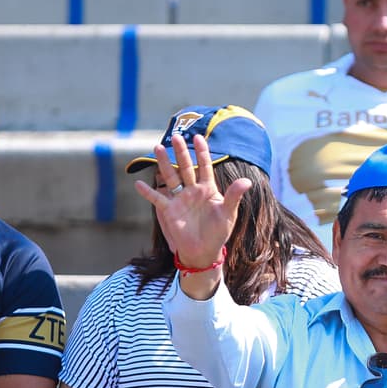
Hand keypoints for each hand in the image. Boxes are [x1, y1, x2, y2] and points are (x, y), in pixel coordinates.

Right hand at [133, 133, 250, 270]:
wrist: (204, 251)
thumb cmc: (218, 232)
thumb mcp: (228, 213)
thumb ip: (234, 196)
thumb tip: (247, 181)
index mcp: (208, 189)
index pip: (205, 166)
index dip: (202, 152)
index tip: (199, 137)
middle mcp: (193, 191)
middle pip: (186, 167)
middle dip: (181, 152)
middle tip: (176, 136)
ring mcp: (180, 199)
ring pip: (171, 177)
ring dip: (164, 163)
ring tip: (158, 147)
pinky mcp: (170, 211)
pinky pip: (158, 199)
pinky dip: (148, 192)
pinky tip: (139, 184)